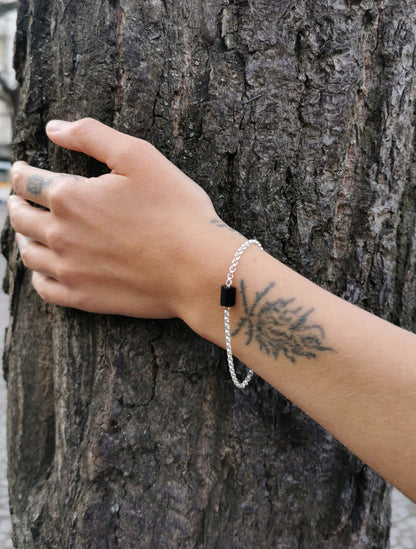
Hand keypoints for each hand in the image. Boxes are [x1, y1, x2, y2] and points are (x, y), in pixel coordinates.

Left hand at [8, 118, 235, 319]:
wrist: (197, 268)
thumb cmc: (175, 210)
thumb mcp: (138, 156)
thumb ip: (91, 135)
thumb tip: (53, 129)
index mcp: (69, 197)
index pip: (27, 182)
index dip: (20, 173)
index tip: (20, 171)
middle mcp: (60, 234)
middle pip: (20, 217)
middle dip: (15, 203)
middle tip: (17, 199)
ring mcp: (69, 270)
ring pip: (28, 252)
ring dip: (23, 237)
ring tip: (28, 231)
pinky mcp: (83, 298)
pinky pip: (44, 288)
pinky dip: (37, 274)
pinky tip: (44, 267)